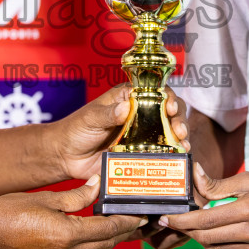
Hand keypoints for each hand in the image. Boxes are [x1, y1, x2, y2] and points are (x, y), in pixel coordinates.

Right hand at [0, 179, 145, 248]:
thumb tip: (98, 185)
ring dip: (103, 245)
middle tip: (129, 219)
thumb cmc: (9, 210)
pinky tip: (81, 240)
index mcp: (67, 234)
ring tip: (105, 228)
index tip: (140, 214)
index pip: (109, 229)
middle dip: (119, 233)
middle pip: (105, 246)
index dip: (127, 222)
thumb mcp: (46, 198)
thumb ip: (77, 195)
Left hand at [53, 85, 190, 181]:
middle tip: (180, 129)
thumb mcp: (90, 118)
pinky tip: (179, 157)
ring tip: (183, 143)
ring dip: (179, 136)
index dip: (167, 97)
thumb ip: (107, 113)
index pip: (154, 91)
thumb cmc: (76, 129)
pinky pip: (159, 152)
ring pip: (167, 132)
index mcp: (128, 99)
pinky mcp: (139, 154)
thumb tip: (124, 108)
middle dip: (178, 118)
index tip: (170, 107)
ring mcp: (141, 135)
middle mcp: (139, 115)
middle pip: (167, 111)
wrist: (65, 156)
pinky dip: (171, 154)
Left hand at [159, 165, 248, 248]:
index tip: (165, 216)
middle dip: (186, 230)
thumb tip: (194, 177)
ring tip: (190, 222)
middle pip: (207, 238)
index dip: (182, 220)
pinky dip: (215, 241)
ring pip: (215, 247)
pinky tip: (212, 228)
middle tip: (173, 219)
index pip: (205, 221)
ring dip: (199, 236)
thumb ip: (219, 184)